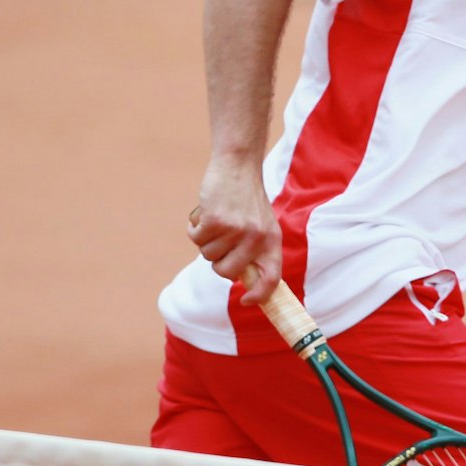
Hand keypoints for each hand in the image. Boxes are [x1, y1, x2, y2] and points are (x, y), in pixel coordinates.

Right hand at [187, 159, 280, 304]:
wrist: (237, 165)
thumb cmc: (246, 198)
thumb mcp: (262, 224)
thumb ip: (256, 250)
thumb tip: (243, 280)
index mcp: (271, 241)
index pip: (271, 279)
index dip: (259, 295)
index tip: (246, 300)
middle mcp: (255, 238)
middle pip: (226, 272)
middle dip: (216, 260)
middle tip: (219, 240)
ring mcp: (235, 230)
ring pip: (207, 254)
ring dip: (205, 239)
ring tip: (216, 218)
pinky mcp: (215, 221)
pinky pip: (195, 238)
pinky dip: (194, 227)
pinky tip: (205, 212)